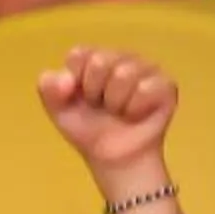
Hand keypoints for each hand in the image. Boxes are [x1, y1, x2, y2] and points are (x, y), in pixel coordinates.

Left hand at [37, 45, 178, 184]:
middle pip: (100, 61)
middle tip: (101, 106)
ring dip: (115, 103)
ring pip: (124, 74)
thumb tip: (65, 79)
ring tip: (119, 112)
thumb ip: (48, 89)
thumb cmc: (89, 130)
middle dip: (94, 93)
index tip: (80, 98)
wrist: (114, 159)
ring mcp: (146, 68)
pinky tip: (136, 115)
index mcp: (95, 58)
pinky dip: (135, 109)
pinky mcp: (166, 84)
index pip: (79, 54)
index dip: (75, 82)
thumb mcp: (59, 111)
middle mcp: (122, 57)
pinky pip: (146, 88)